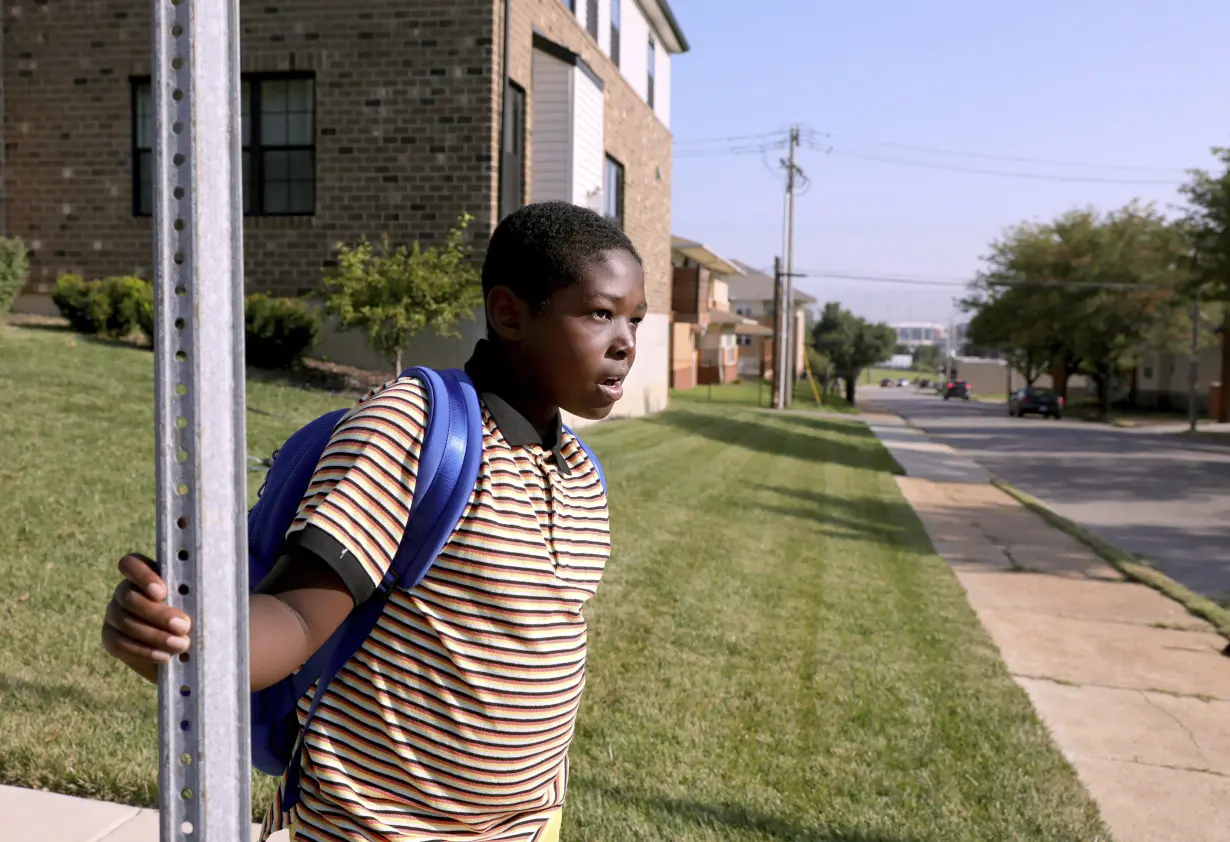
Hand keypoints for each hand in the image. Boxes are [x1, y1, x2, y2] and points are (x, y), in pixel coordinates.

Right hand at [100, 553, 192, 682]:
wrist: (184, 650)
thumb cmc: (197, 617)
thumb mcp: (198, 604)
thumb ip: (192, 597)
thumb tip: (194, 603)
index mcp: (145, 575)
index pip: (131, 564)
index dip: (143, 576)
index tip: (162, 592)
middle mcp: (125, 591)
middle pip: (129, 597)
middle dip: (157, 613)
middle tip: (183, 626)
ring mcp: (115, 614)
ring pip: (124, 621)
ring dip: (155, 635)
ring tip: (180, 645)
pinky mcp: (110, 638)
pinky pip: (119, 644)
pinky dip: (143, 651)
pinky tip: (164, 656)